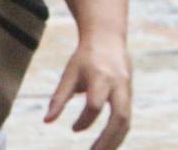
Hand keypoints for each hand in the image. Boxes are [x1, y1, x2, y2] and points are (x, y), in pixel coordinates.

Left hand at [45, 34, 132, 149]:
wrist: (108, 38)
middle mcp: (118, 83)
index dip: (84, 120)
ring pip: (127, 120)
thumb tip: (47, 122)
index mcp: (101, 76)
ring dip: (115, 141)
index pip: (95, 104)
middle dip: (108, 139)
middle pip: (119, 116)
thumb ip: (59, 97)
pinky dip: (119, 134)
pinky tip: (107, 145)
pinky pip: (127, 118)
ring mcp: (127, 89)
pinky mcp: (130, 94)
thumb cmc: (85, 58)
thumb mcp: (69, 74)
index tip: (73, 128)